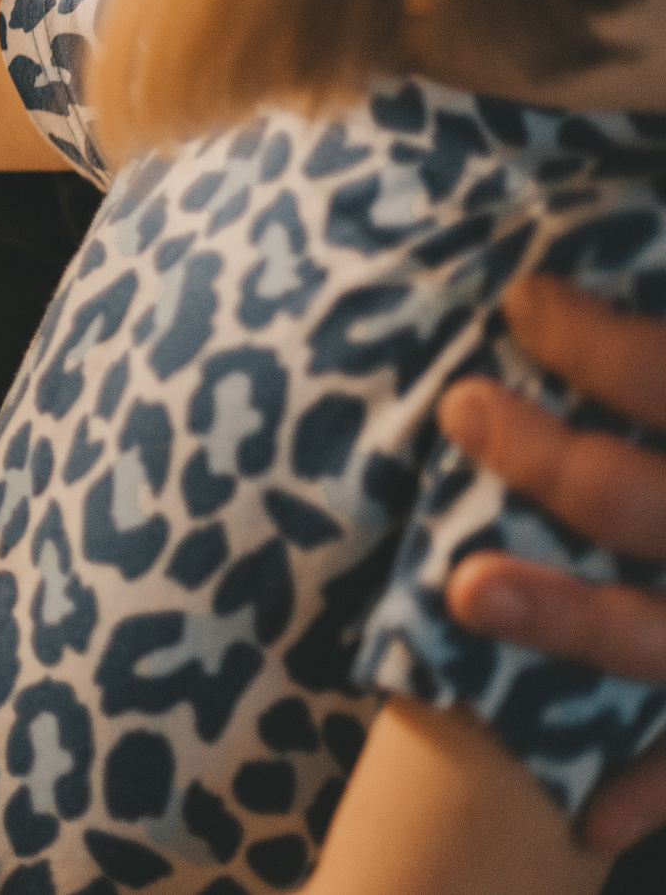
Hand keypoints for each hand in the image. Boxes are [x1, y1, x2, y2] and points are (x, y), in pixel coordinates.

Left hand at [437, 275, 665, 850]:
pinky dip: (657, 792)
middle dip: (549, 463)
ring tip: (464, 589)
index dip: (595, 344)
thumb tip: (597, 290)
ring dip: (566, 621)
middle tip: (463, 408)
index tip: (520, 302)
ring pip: (661, 638)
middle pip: (641, 503)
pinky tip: (587, 819)